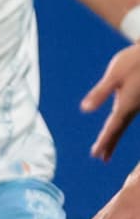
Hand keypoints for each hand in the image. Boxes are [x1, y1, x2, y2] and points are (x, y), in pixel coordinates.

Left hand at [81, 42, 139, 159]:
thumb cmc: (136, 61)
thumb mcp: (115, 74)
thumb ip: (100, 92)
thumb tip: (84, 108)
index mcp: (126, 104)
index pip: (112, 127)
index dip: (104, 141)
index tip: (95, 154)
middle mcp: (133, 107)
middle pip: (119, 129)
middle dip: (110, 143)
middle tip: (102, 158)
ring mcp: (138, 103)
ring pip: (125, 123)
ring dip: (116, 136)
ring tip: (108, 149)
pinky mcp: (139, 98)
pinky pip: (129, 116)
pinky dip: (122, 124)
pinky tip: (120, 125)